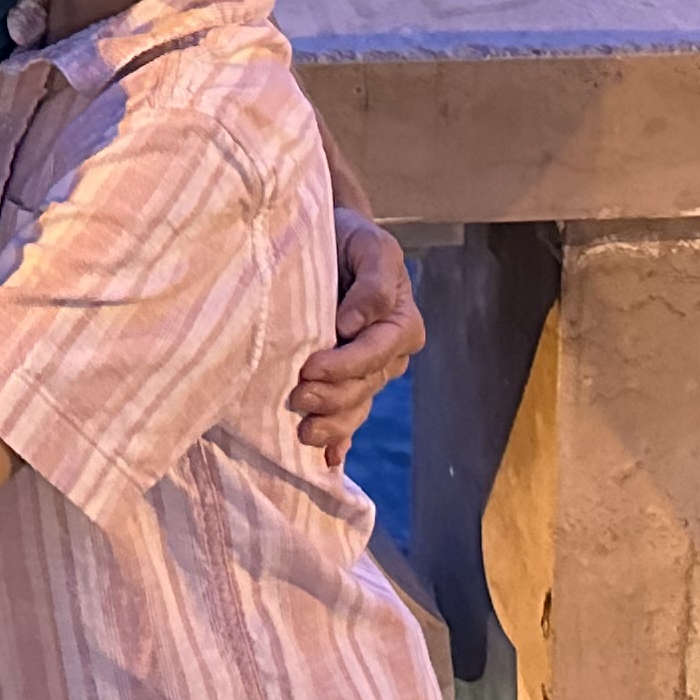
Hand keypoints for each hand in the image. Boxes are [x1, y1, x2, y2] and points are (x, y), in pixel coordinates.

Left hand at [289, 211, 423, 470]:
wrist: (331, 241)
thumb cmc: (351, 239)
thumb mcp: (370, 245)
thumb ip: (372, 282)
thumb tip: (355, 323)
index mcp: (402, 323)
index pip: (376, 352)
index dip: (346, 364)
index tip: (311, 368)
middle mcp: (389, 354)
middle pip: (364, 385)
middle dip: (332, 397)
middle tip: (297, 399)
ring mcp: (369, 373)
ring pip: (355, 406)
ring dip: (332, 424)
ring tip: (304, 433)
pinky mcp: (347, 381)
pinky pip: (348, 416)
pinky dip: (340, 440)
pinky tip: (329, 460)